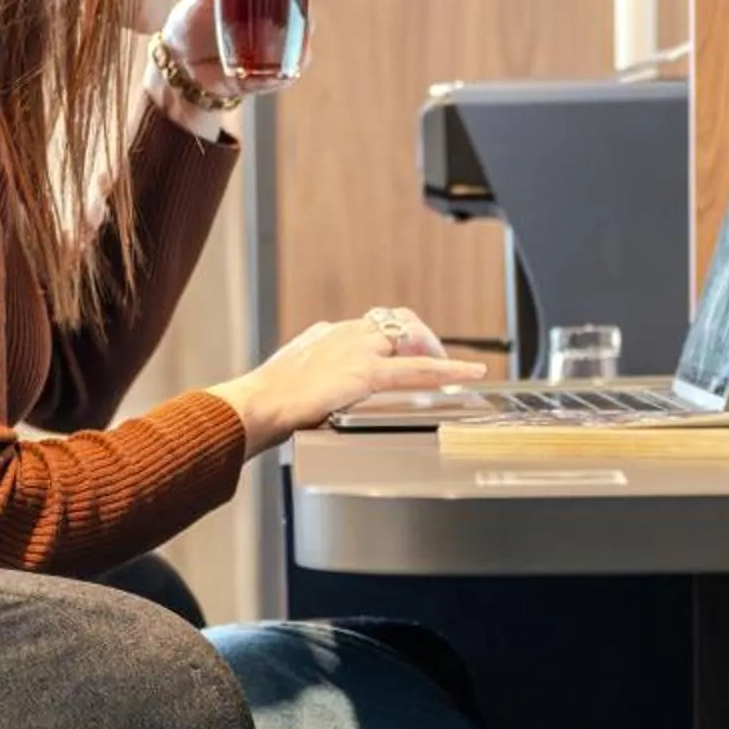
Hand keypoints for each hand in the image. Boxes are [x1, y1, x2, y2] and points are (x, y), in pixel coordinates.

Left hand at [159, 0, 312, 100]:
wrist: (176, 61)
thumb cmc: (193, 18)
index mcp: (263, 3)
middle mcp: (271, 28)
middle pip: (303, 21)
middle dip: (305, 17)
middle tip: (297, 11)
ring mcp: (269, 55)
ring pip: (299, 51)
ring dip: (300, 49)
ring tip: (291, 44)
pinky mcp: (263, 79)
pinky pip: (284, 77)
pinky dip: (284, 74)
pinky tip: (277, 72)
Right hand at [211, 311, 482, 454]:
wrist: (257, 405)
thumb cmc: (264, 403)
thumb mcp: (290, 381)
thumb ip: (310, 378)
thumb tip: (313, 393)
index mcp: (328, 334)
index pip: (373, 326)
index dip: (398, 338)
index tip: (409, 349)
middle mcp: (346, 333)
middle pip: (398, 323)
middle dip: (422, 339)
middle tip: (438, 361)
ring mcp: (358, 349)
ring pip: (413, 340)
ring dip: (438, 353)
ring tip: (459, 372)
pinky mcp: (367, 372)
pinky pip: (419, 369)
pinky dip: (450, 370)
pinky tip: (471, 374)